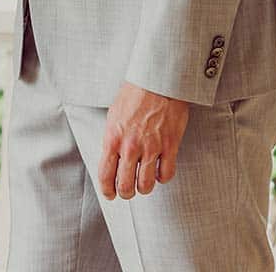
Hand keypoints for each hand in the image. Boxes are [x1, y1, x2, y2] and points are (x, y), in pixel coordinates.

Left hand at [98, 82, 189, 200]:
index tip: (110, 194)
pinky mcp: (169, 146)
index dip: (107, 190)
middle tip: (128, 190)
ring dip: (144, 187)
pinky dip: (162, 177)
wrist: (157, 81)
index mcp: (112, 137)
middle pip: (126, 186)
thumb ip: (112, 138)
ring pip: (146, 185)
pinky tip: (159, 170)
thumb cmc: (134, 94)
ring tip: (143, 182)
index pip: (106, 174)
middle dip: (126, 193)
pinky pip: (166, 175)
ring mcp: (151, 147)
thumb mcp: (114, 115)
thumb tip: (111, 158)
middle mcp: (130, 146)